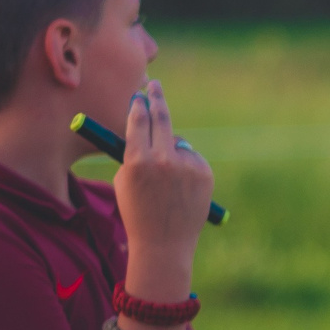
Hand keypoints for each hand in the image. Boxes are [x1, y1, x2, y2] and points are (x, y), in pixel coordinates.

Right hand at [109, 80, 212, 302]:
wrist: (164, 244)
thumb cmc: (138, 212)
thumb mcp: (125, 181)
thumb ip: (136, 153)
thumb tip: (149, 127)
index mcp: (137, 161)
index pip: (138, 121)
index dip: (138, 105)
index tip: (139, 95)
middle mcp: (163, 160)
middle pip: (161, 118)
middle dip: (156, 98)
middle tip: (154, 85)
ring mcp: (186, 166)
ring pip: (178, 143)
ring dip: (171, 152)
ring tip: (165, 184)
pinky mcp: (204, 173)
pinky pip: (192, 159)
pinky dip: (186, 167)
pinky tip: (181, 190)